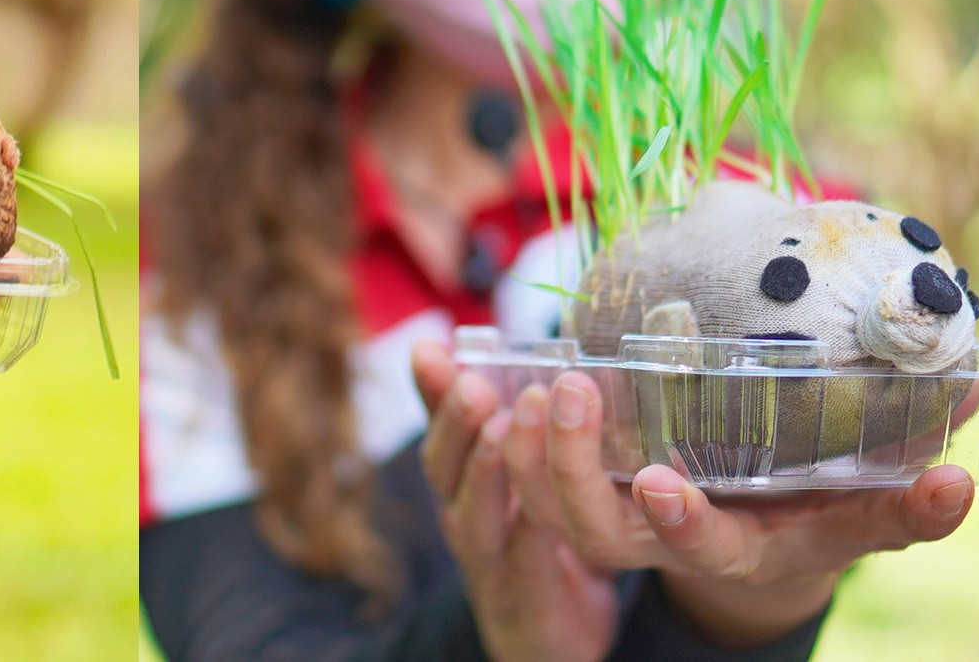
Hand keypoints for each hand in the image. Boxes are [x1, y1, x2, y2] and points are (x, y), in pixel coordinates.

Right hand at [413, 341, 617, 661]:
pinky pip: (524, 557)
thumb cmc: (526, 540)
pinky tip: (546, 503)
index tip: (432, 351)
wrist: (546, 634)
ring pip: (473, 512)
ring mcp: (488, 557)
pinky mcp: (522, 594)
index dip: (432, 392)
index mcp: (460, 481)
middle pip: (442, 467)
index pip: (436, 429)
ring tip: (507, 426)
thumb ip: (484, 416)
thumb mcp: (503, 473)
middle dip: (455, 423)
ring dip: (488, 469)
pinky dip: (532, 529)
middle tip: (474, 384)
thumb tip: (444, 345)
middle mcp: (463, 516)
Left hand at [503, 368, 975, 648]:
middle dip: (570, 467)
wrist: (772, 529)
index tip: (664, 484)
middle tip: (569, 391)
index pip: (701, 547)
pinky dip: (511, 438)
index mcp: (737, 547)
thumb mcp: (867, 507)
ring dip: (532, 451)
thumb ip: (910, 483)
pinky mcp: (595, 483)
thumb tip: (966, 402)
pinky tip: (512, 380)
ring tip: (540, 380)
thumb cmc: (822, 510)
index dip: (682, 523)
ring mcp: (625, 515)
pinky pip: (531, 477)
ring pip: (552, 505)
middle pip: (596, 530)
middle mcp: (669, 538)